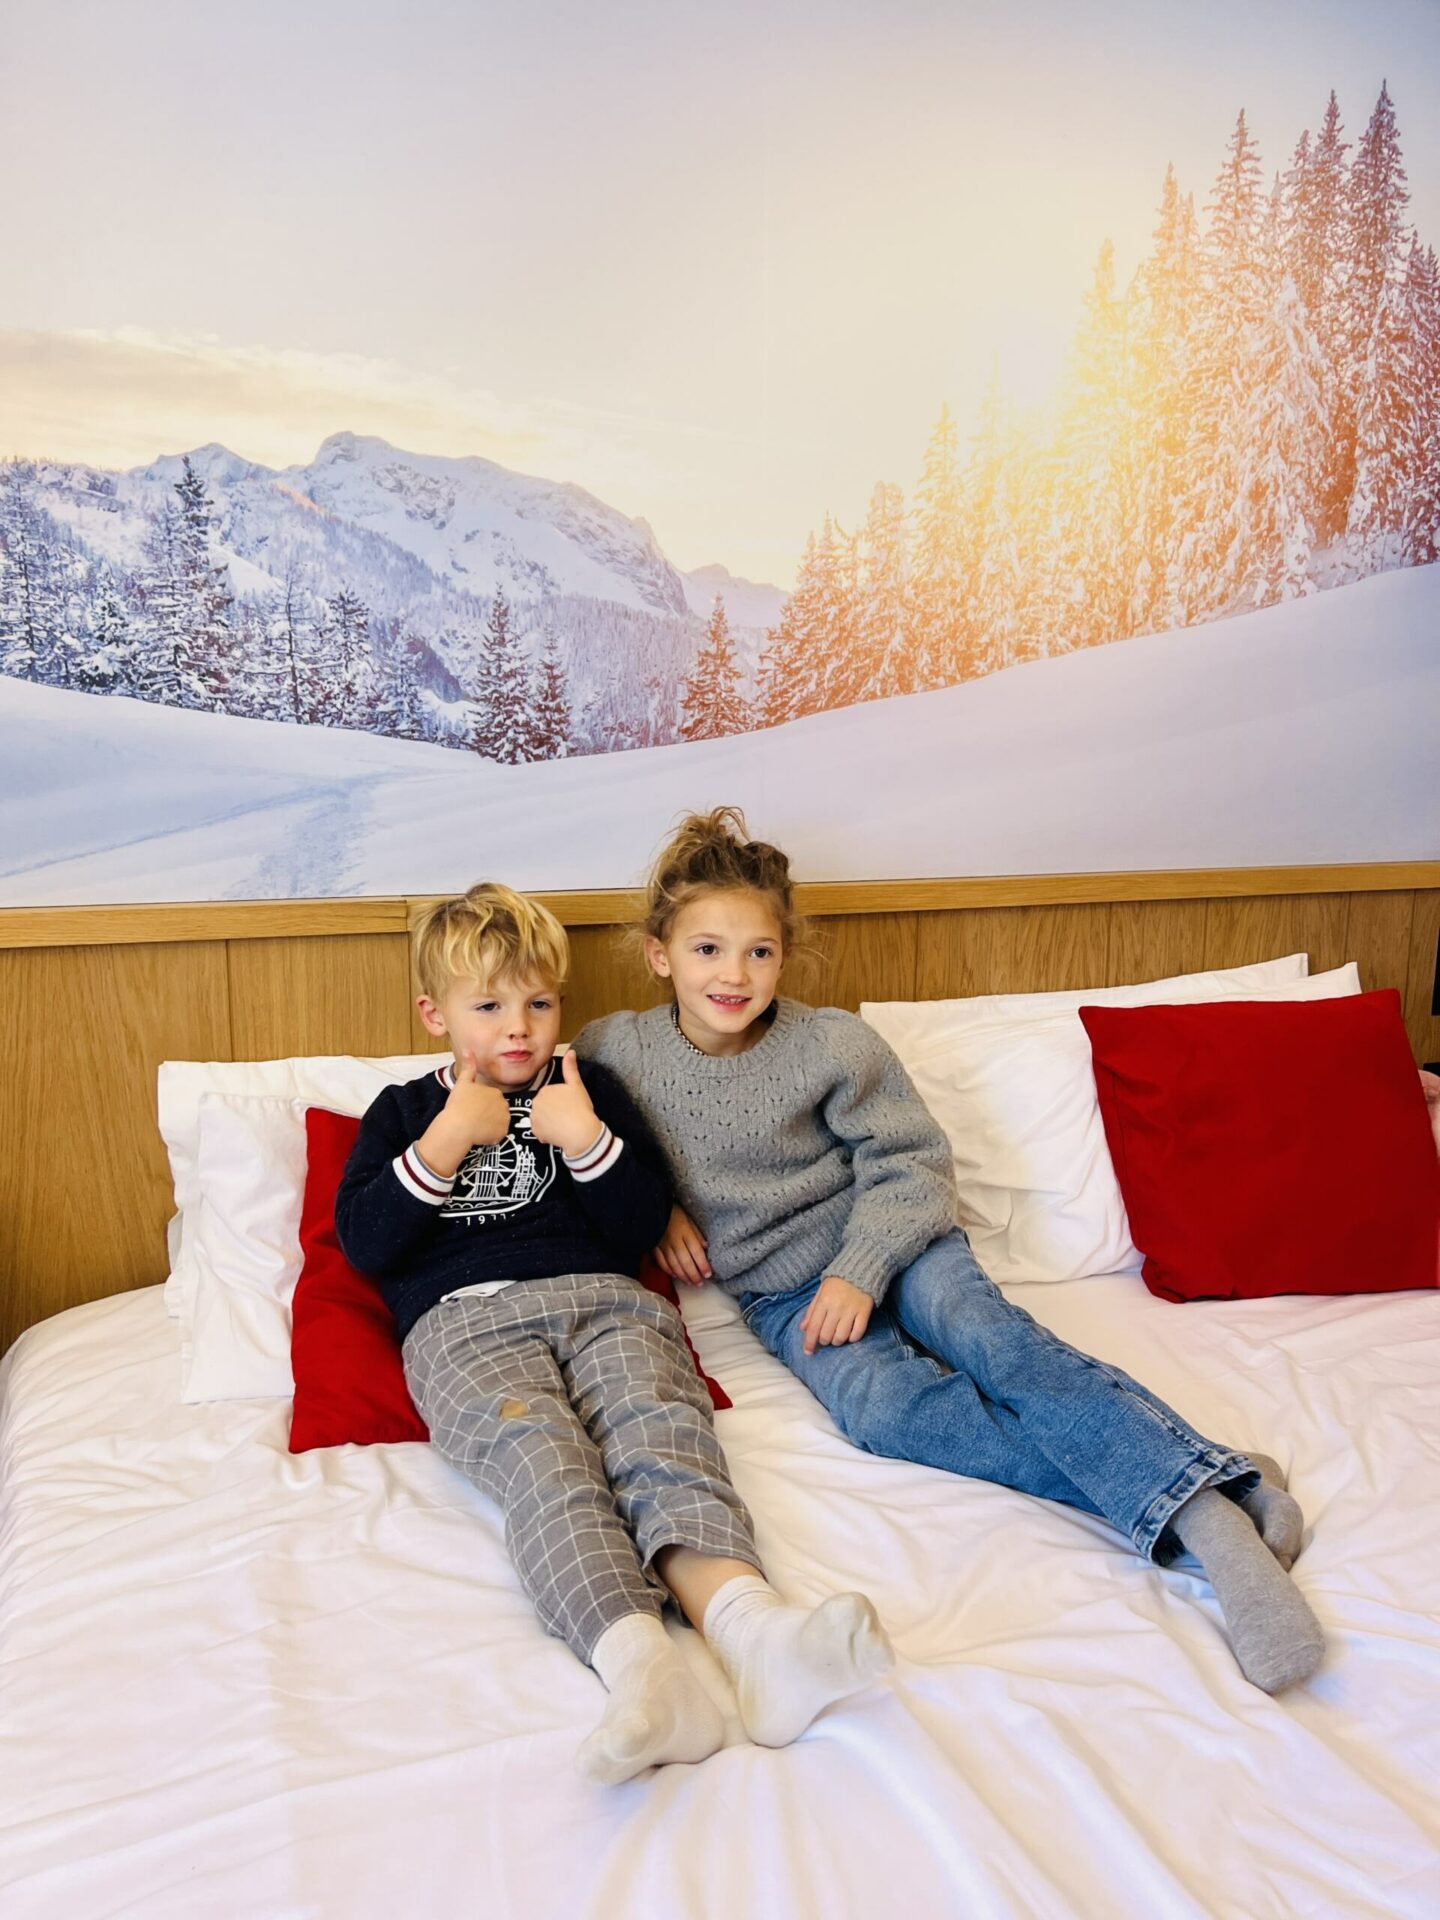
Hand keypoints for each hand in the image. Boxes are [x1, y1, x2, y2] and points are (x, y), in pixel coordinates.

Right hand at [416, 1049, 510, 1176]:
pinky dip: (490, 1137)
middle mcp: (504, 1105)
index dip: (479, 1105)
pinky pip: (497, 1135)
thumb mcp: (462, 1083)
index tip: (470, 1108)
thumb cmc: (458, 1104)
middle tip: (472, 1118)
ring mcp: (504, 1120)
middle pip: (496, 1111)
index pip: (490, 1100)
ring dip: (489, 1126)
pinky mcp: (502, 1133)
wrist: (458, 1126)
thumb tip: (468, 1049)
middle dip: (486, 1115)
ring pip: (497, 1123)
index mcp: (496, 1093)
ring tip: (475, 1126)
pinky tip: (479, 1135)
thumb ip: (468, 1067)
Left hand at [530, 1049, 600, 1157]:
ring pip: (541, 1119)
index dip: (561, 1102)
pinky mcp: (535, 1131)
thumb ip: (570, 1068)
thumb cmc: (580, 1108)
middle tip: (567, 1115)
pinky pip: (539, 1131)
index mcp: (545, 1090)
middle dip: (553, 1111)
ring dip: (549, 1122)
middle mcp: (535, 1103)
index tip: (569, 1106)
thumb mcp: (577, 1086)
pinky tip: (557, 1133)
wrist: (580, 1132)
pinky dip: (546, 1133)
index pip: (550, 1096)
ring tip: (563, 1125)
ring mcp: (534, 1118)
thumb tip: (570, 1051)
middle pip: (544, 1107)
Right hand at [654, 1204, 711, 1286]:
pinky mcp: (654, 1247)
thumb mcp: (689, 1218)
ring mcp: (663, 1245)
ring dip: (683, 1276)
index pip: (696, 1251)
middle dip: (693, 1275)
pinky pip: (662, 1262)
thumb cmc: (673, 1212)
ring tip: (690, 1283)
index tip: (708, 1274)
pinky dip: (669, 1271)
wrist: (652, 1207)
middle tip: (700, 1283)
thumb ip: (697, 1233)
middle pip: (685, 1262)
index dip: (703, 1264)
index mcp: (685, 1231)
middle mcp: (674, 1240)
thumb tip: (705, 1247)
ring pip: (674, 1265)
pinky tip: (676, 1276)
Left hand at [800, 1275, 872, 1354]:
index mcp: (823, 1302)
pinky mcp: (864, 1312)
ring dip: (837, 1341)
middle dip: (824, 1341)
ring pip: (841, 1337)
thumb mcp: (821, 1292)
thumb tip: (803, 1328)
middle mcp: (836, 1307)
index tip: (808, 1352)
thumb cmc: (837, 1283)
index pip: (813, 1327)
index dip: (809, 1342)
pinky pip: (857, 1333)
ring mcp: (851, 1310)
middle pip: (826, 1335)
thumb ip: (811, 1310)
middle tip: (825, 1337)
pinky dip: (852, 1338)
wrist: (860, 1270)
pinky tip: (850, 1334)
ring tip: (837, 1336)